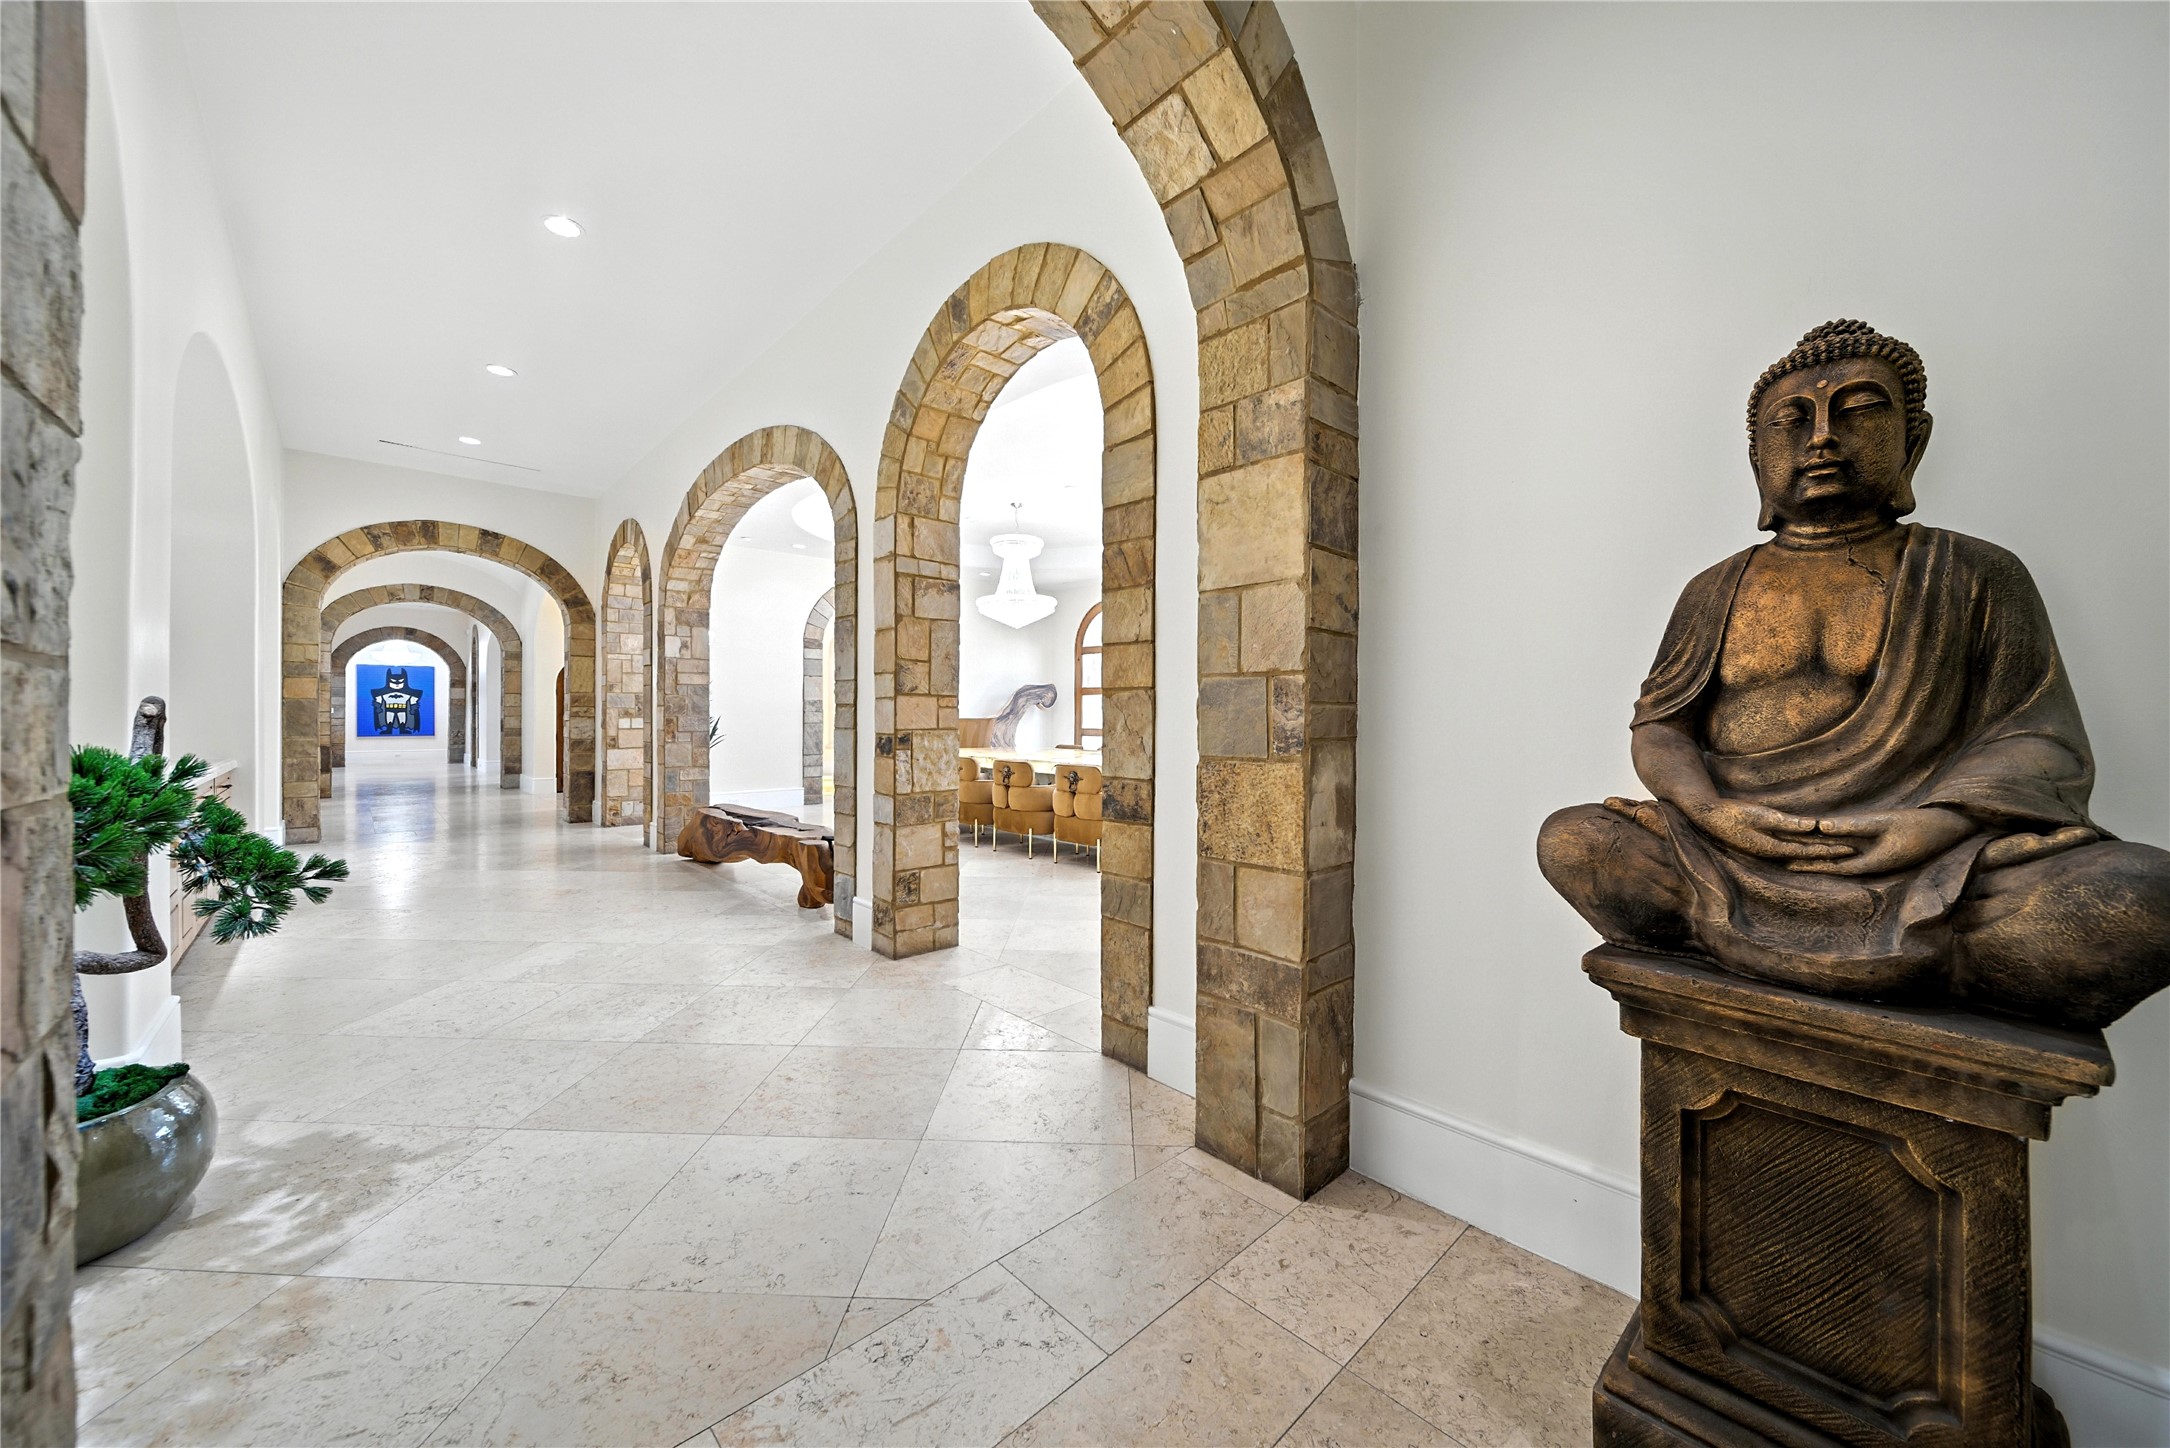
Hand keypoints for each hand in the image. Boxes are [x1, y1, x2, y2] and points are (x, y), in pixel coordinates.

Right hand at [1687, 799, 1855, 861]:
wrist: (1709, 817)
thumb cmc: (1734, 814)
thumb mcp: (1761, 815)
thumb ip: (1787, 823)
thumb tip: (1813, 826)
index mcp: (1775, 847)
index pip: (1810, 851)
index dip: (1830, 849)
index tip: (1850, 847)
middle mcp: (1774, 852)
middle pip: (1808, 854)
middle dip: (1830, 852)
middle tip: (1853, 851)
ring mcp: (1768, 849)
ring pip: (1800, 852)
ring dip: (1818, 851)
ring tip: (1837, 849)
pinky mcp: (1763, 843)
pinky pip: (1791, 848)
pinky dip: (1805, 847)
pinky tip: (1812, 846)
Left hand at [1789, 807, 1973, 874]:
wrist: (1948, 828)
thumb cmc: (1919, 827)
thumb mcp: (1884, 824)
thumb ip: (1853, 826)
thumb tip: (1820, 825)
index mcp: (1869, 863)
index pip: (1831, 866)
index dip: (1807, 864)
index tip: (1784, 862)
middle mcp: (1869, 863)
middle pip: (1832, 861)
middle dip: (1807, 859)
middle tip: (1779, 856)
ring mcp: (1874, 856)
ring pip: (1840, 855)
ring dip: (1818, 853)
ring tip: (1793, 849)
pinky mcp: (1879, 847)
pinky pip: (1851, 849)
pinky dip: (1834, 844)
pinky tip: (1821, 840)